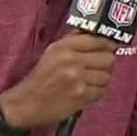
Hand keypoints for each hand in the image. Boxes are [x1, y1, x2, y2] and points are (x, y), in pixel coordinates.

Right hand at [0, 33, 116, 129]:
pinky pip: (102, 91)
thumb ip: (75, 40)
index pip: (98, 40)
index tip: (109, 48)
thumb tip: (98, 32)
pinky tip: (85, 91)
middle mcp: (72, 61)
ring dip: (100, 80)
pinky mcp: (81, 96)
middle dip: (106, 63)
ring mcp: (78, 79)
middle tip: (98, 67)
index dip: (107, 45)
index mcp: (64, 47)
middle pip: (108, 58)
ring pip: (107, 76)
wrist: (26, 103)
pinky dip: (96, 92)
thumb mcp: (53, 51)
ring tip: (88, 81)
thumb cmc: (42, 76)